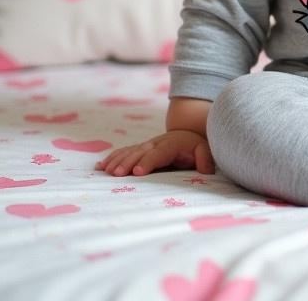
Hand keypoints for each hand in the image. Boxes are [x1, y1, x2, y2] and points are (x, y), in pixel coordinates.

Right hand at [94, 130, 214, 176]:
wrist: (187, 132)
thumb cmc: (195, 145)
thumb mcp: (204, 149)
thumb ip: (205, 159)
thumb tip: (206, 171)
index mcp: (171, 145)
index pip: (159, 154)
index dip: (148, 162)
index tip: (138, 172)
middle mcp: (156, 144)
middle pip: (140, 153)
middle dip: (127, 163)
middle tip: (116, 174)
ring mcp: (146, 145)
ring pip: (129, 152)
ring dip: (117, 161)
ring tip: (105, 171)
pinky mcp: (139, 149)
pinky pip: (124, 152)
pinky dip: (112, 158)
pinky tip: (101, 166)